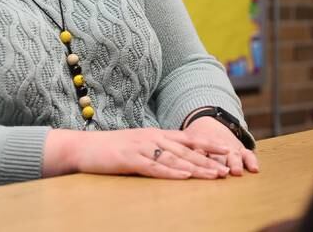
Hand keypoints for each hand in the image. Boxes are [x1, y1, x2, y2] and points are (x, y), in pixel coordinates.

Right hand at [44, 127, 232, 179]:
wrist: (82, 147)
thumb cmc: (109, 149)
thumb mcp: (136, 146)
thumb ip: (154, 150)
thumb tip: (174, 159)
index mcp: (154, 134)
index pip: (186, 138)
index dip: (207, 144)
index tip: (228, 149)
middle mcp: (151, 138)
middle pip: (186, 150)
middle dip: (209, 160)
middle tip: (229, 168)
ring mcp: (140, 148)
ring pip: (174, 159)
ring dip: (196, 168)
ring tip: (215, 175)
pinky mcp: (130, 159)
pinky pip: (154, 167)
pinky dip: (171, 172)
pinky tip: (184, 177)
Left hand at [183, 116, 258, 175]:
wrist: (209, 122)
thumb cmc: (193, 136)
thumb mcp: (185, 139)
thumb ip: (182, 149)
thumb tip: (174, 156)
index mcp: (200, 142)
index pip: (199, 151)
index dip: (200, 158)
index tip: (199, 165)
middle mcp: (216, 145)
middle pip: (217, 156)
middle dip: (219, 164)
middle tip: (222, 173)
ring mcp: (230, 146)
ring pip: (233, 154)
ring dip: (235, 163)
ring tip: (236, 171)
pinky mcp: (241, 148)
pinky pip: (248, 153)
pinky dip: (252, 160)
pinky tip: (255, 169)